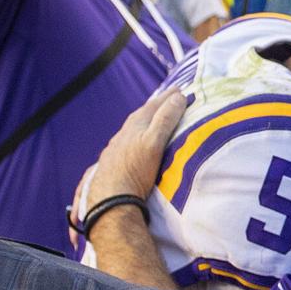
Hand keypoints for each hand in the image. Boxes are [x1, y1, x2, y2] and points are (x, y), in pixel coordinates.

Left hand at [78, 86, 186, 219]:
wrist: (111, 200)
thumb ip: (165, 119)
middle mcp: (123, 135)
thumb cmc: (135, 171)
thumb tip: (178, 97)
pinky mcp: (111, 164)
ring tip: (151, 120)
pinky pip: (123, 143)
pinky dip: (133, 138)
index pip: (154, 106)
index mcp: (135, 126)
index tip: (179, 89)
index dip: (167, 97)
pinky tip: (132, 145)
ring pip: (130, 130)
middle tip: (167, 99)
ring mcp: (115, 149)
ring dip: (142, 122)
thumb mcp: (154, 142)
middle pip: (140, 115)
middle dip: (154, 106)